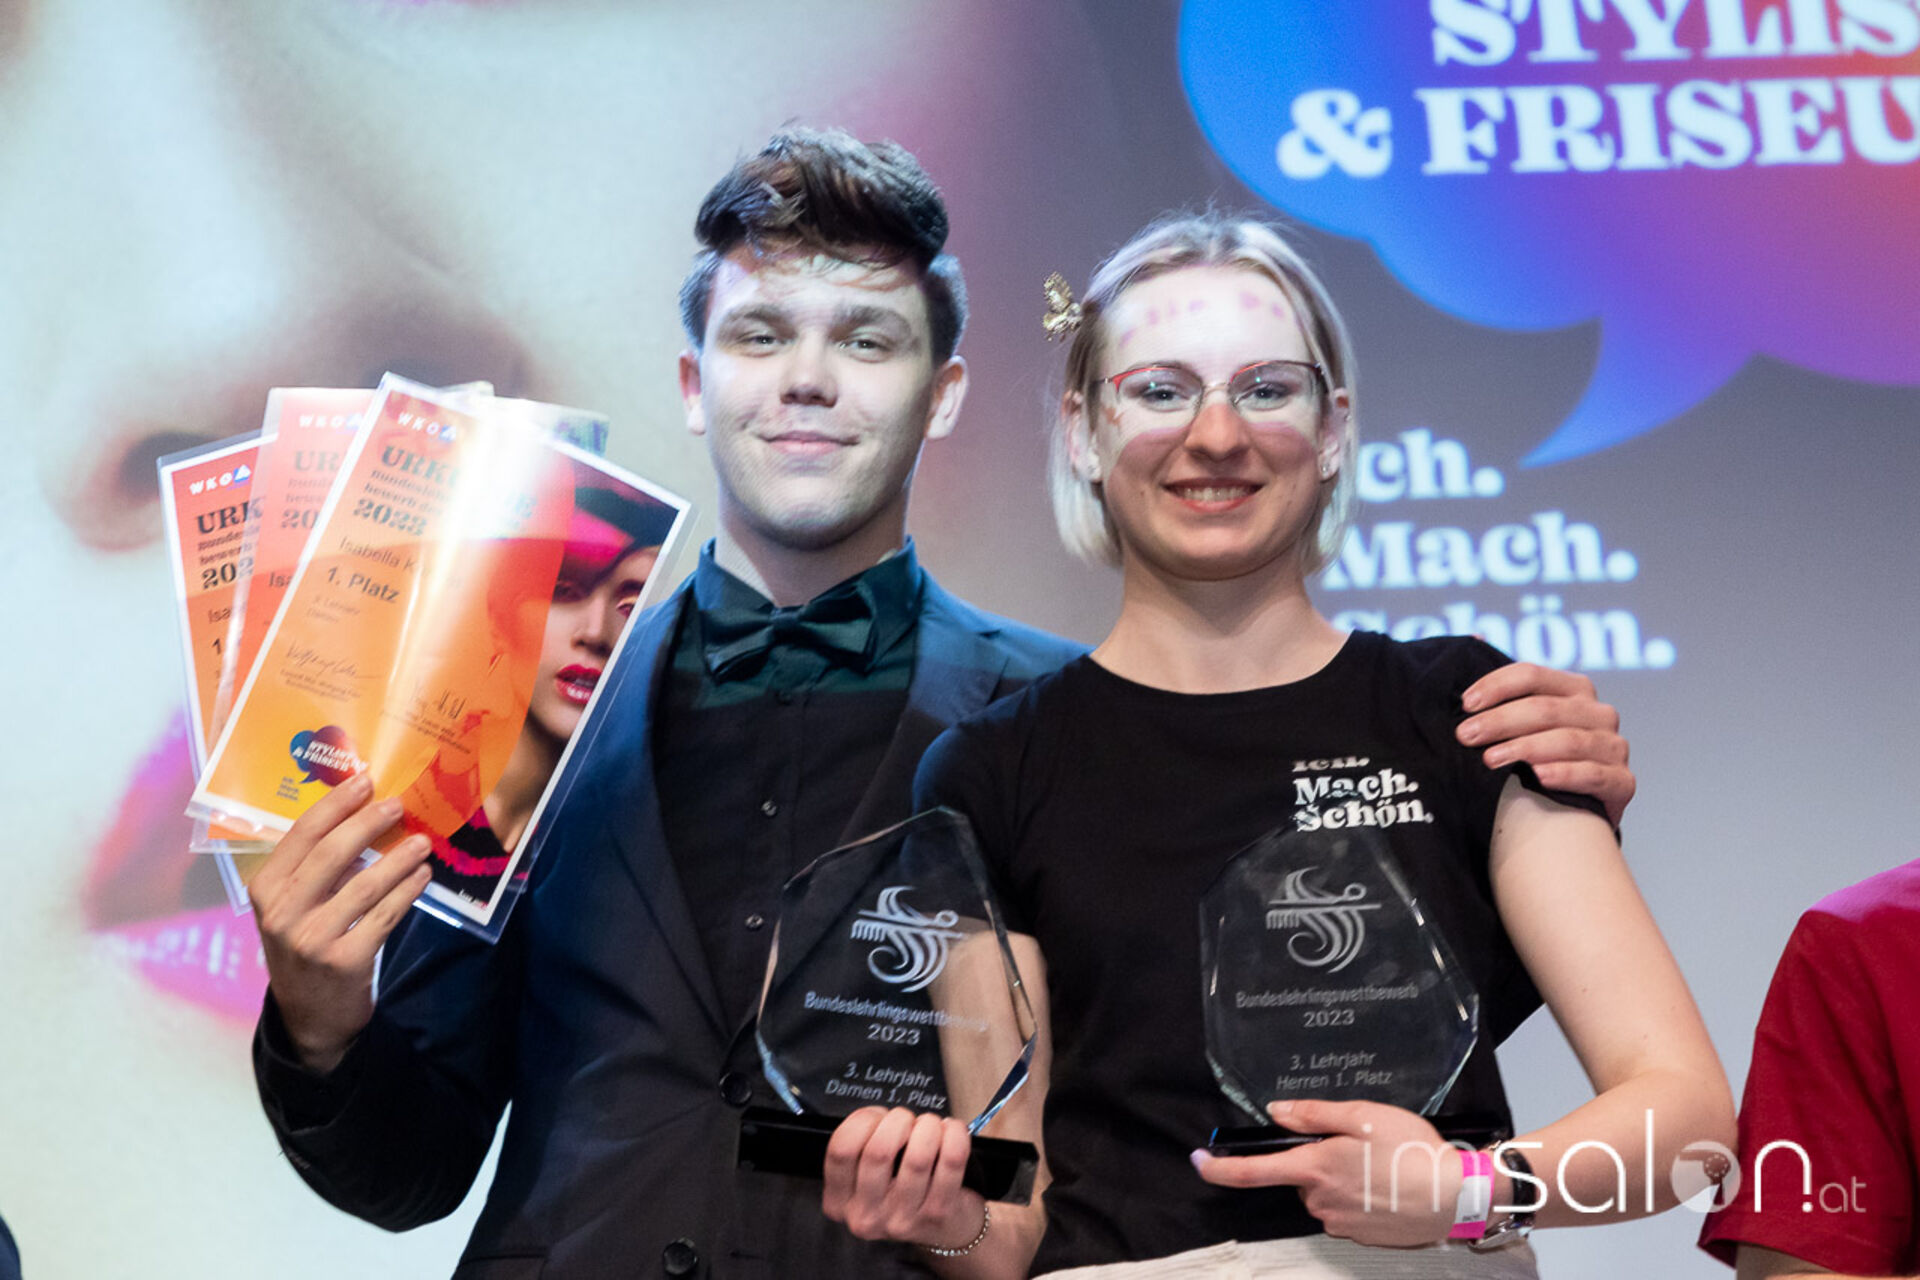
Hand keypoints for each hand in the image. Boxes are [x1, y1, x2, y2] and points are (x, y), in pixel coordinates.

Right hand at [249, 773, 432, 1072]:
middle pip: (332, 854)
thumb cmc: (305, 943)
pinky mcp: (345, 961)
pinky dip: (407, 892)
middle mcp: (282, 913)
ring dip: (399, 858)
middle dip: (369, 822)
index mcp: (265, 889)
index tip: (366, 780)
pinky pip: (384, 917)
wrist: (310, 1015)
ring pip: (365, 885)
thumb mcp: (293, 905)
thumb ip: (315, 866)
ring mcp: (311, 939)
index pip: (301, 835)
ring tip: (423, 841)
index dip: (336, 804)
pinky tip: (423, 876)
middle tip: (399, 802)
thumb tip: (362, 813)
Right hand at [821, 1106, 982, 1251]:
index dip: (863, 1120)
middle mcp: (866, 1216)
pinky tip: (951, 1131)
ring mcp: (902, 1219)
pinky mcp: (937, 1215)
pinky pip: (951, 1161)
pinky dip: (954, 1135)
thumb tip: (879, 1115)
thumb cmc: (899, 1188)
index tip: (878, 1116)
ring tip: (931, 1126)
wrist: (941, 1228)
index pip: (840, 1149)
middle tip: (907, 1120)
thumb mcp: (865, 1175)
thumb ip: (861, 1145)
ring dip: (928, 1127)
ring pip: (918, 1155)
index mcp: (840, 1202)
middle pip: (878, 1149)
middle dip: (899, 1120)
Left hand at [1191, 1099, 1461, 1245]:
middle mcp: (1319, 1200)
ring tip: (1381, 1164)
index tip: (1197, 1160)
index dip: (1218, 1168)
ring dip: (1340, 1178)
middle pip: (1298, 1177)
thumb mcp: (1362, 1116)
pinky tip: (1386, 1186)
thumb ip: (1314, 1114)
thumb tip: (1275, 1112)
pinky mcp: (1359, 1236)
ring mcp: (1339, 1222)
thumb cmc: (1411, 1151)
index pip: (1252, 1172)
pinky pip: (1343, 1210)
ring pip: (1322, 1193)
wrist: (1456, 1197)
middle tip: (1358, 1144)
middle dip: (1317, 1159)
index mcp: (1314, 1168)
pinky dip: (1357, 1197)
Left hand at [1458, 662, 1633, 824]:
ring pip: (1568, 740)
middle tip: (1466, 735)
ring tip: (1490, 759)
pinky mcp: (1623, 783)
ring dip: (1525, 748)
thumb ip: (1504, 687)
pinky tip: (1540, 777)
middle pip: (1546, 709)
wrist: (1571, 812)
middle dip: (1501, 720)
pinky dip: (1566, 774)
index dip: (1496, 686)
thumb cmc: (1540, 759)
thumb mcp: (1523, 721)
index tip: (1465, 705)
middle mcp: (1599, 713)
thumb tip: (1476, 635)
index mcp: (1574, 689)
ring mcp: (1614, 747)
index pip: (1533, 675)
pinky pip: (1595, 775)